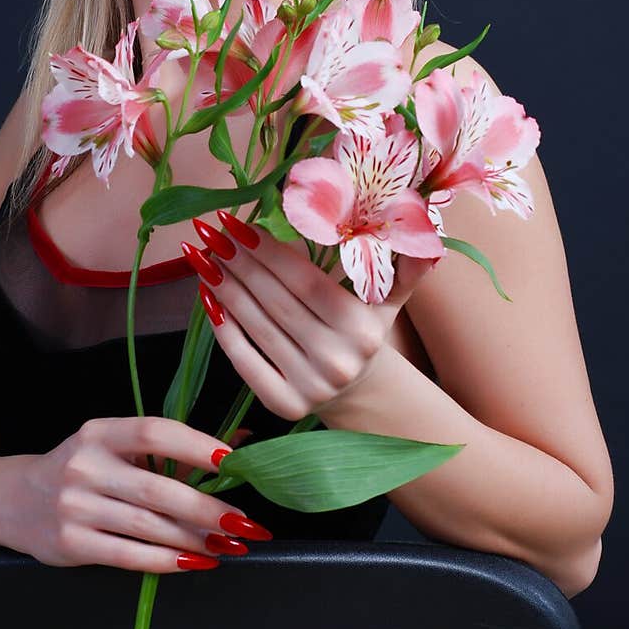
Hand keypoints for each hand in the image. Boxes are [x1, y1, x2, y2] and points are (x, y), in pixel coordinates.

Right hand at [0, 416, 269, 572]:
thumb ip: (175, 449)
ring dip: (194, 539)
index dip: (196, 445)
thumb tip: (242, 442)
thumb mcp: (117, 448)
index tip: (233, 462)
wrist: (15, 500)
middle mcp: (85, 465)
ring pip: (147, 526)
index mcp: (100, 433)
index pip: (154, 432)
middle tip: (245, 522)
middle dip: (207, 508)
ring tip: (229, 544)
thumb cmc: (82, 470)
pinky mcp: (70, 543)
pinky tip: (195, 561)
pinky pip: (129, 555)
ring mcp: (75, 506)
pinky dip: (167, 560)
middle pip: (156, 488)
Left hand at [182, 211, 435, 420]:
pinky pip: (245, 360)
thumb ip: (405, 268)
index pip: (304, 281)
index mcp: (362, 327)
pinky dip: (223, 328)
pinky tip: (206, 297)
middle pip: (275, 300)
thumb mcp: (390, 300)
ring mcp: (309, 385)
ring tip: (201, 256)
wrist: (362, 393)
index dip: (268, 251)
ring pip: (256, 325)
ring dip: (223, 287)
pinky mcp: (284, 405)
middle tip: (209, 231)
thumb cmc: (364, 330)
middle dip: (237, 262)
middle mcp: (337, 359)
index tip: (237, 223)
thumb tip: (427, 233)